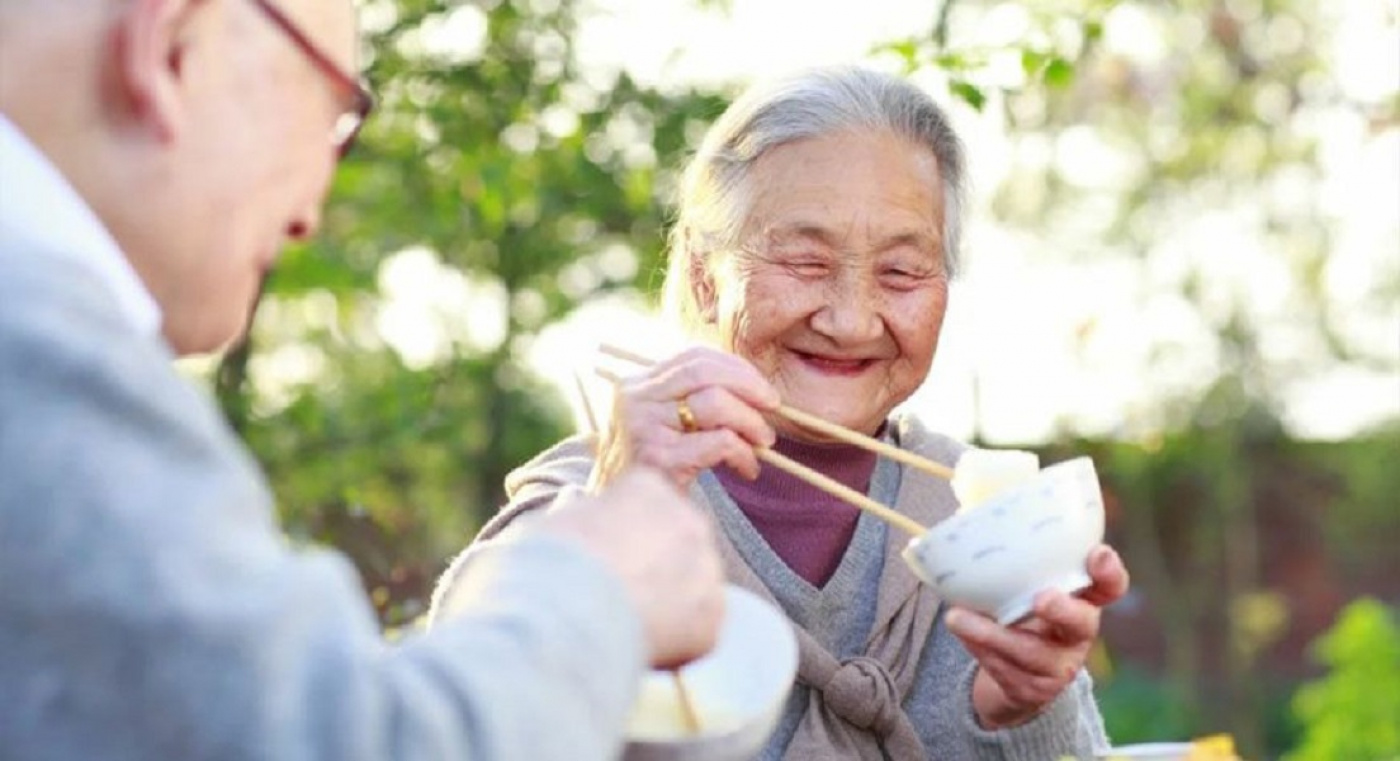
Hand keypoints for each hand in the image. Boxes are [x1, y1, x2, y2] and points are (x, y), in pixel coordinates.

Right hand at [540, 467, 727, 668]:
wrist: (567, 609)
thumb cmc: (550, 562)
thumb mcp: (558, 522)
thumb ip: (581, 515)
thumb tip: (574, 508)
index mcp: (648, 488)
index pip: (648, 506)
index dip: (625, 536)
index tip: (605, 558)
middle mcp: (688, 519)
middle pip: (678, 545)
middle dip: (656, 569)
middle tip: (619, 597)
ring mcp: (706, 567)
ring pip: (692, 590)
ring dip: (668, 607)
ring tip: (626, 625)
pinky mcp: (712, 615)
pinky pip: (697, 632)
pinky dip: (675, 644)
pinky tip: (641, 646)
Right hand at [591, 347, 779, 491]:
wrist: (617, 520)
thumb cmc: (648, 472)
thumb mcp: (659, 425)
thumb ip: (689, 401)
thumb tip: (751, 389)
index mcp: (636, 385)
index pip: (693, 357)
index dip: (736, 367)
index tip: (761, 388)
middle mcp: (635, 399)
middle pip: (704, 372)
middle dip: (749, 386)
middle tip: (772, 407)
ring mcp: (644, 427)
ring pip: (715, 403)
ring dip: (751, 421)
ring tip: (763, 443)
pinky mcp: (659, 459)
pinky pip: (719, 442)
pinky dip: (744, 453)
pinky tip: (747, 468)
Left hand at [945, 545, 1129, 728]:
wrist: (1014, 677)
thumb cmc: (1018, 613)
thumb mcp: (1024, 585)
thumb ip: (1012, 559)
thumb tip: (963, 516)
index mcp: (1082, 600)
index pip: (1109, 586)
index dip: (1109, 573)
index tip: (1098, 554)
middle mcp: (1078, 633)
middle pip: (1082, 623)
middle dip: (1063, 610)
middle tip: (1041, 599)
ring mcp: (1058, 666)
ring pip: (1030, 652)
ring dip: (992, 634)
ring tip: (957, 618)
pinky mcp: (1032, 689)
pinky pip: (1004, 670)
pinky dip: (977, 647)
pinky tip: (959, 629)